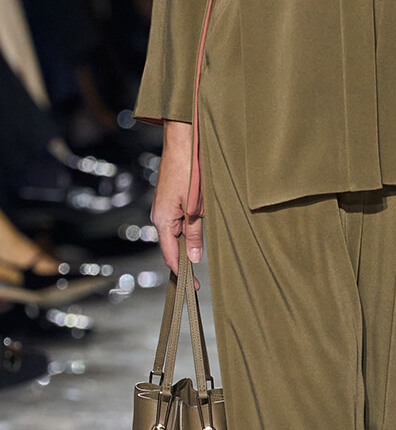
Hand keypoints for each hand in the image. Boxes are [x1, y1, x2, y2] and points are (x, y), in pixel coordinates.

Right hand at [151, 120, 201, 277]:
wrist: (183, 142)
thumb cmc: (190, 172)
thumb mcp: (196, 207)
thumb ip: (194, 232)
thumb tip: (192, 257)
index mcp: (163, 221)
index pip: (169, 255)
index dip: (182, 272)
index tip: (193, 287)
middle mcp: (159, 216)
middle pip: (172, 246)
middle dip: (185, 260)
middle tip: (200, 279)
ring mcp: (163, 207)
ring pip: (177, 233)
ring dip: (189, 242)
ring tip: (203, 253)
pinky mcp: (169, 199)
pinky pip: (178, 220)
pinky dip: (188, 229)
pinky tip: (200, 230)